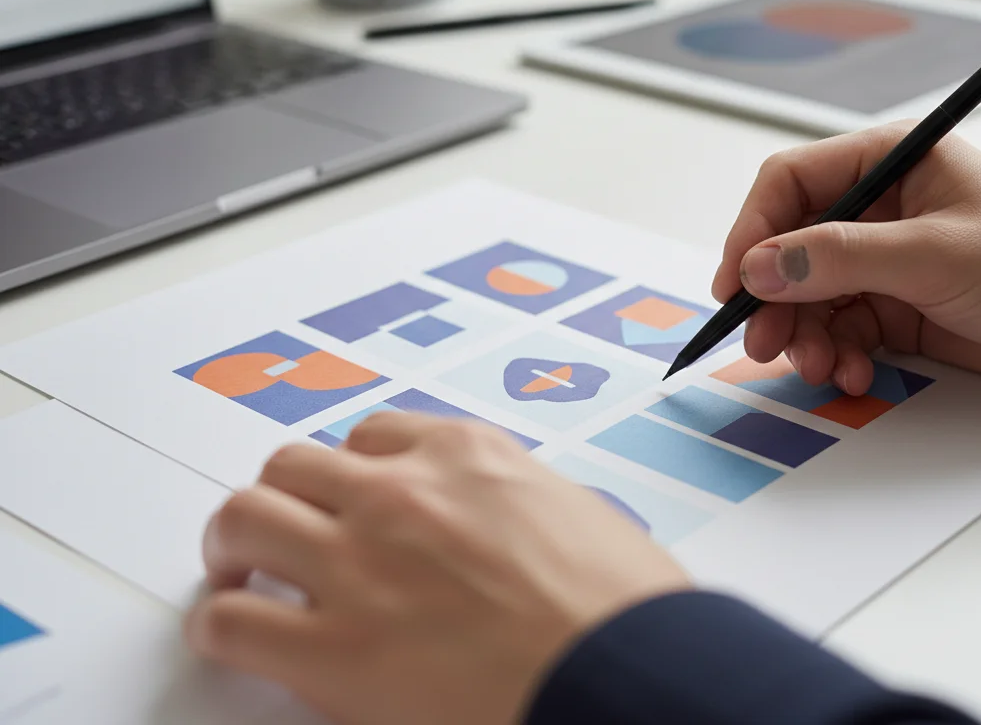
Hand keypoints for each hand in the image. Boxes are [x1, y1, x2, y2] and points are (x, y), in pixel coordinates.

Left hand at [185, 414, 689, 724]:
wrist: (629, 676)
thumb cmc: (625, 609)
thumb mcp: (575, 515)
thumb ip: (511, 506)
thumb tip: (494, 531)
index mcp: (467, 455)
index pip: (375, 435)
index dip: (354, 469)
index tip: (351, 495)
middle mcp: (402, 494)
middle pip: (294, 465)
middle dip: (283, 497)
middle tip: (280, 529)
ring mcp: (360, 565)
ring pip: (246, 517)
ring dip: (235, 543)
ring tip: (238, 570)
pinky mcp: (333, 649)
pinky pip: (230, 620)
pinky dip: (220, 624)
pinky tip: (235, 633)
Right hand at [712, 123, 980, 391]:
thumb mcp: (934, 254)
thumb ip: (839, 259)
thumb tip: (758, 267)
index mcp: (888, 162)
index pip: (790, 184)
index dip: (752, 231)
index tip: (735, 284)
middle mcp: (878, 208)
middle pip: (790, 247)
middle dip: (775, 298)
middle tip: (766, 342)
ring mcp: (884, 261)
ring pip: (809, 297)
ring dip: (805, 335)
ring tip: (822, 366)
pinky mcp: (896, 307)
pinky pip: (840, 330)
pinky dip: (838, 355)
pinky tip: (856, 373)